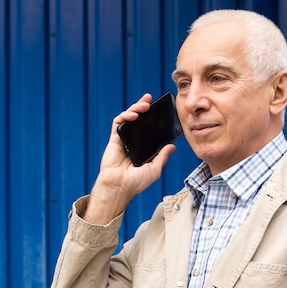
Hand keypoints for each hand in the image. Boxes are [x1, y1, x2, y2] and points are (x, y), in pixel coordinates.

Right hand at [83, 93, 175, 224]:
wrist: (120, 187)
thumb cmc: (136, 182)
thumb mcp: (155, 169)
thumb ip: (162, 156)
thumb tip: (172, 146)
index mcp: (144, 148)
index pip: (149, 129)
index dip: (154, 119)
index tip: (161, 110)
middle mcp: (134, 142)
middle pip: (139, 120)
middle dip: (143, 108)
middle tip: (150, 100)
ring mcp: (124, 139)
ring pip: (128, 118)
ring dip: (135, 108)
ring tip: (144, 106)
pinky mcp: (114, 139)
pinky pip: (118, 123)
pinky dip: (125, 116)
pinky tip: (133, 115)